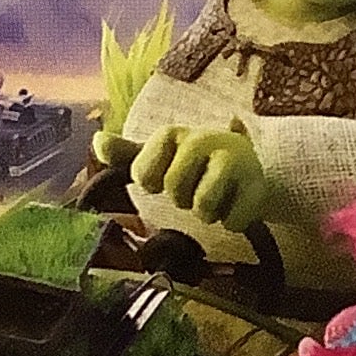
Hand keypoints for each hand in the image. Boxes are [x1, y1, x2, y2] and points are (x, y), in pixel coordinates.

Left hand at [132, 125, 268, 229]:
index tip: (164, 176)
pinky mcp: (257, 185)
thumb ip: (127, 154)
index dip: (152, 184)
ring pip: (203, 206)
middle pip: (174, 190)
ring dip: (207, 213)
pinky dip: (231, 222)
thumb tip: (98, 142)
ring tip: (215, 196)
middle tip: (194, 188)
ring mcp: (233, 160)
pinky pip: (232, 221)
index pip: (143, 175)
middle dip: (182, 199)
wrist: (245, 162)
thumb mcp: (158, 157)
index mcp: (173, 134)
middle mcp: (203, 139)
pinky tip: (235, 203)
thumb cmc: (193, 162)